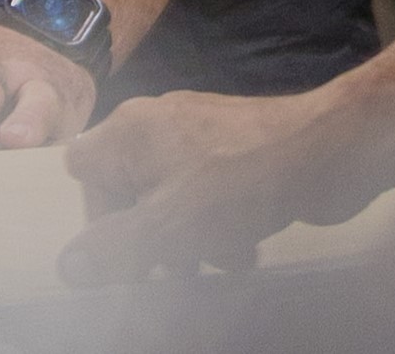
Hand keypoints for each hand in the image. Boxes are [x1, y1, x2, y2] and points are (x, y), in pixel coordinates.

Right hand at [61, 86, 352, 280]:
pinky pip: (204, 196)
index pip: (83, 172)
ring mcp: (197, 135)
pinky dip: (216, 227)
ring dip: (189, 240)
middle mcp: (157, 125)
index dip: (97, 216)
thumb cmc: (243, 181)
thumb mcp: (171, 225)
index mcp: (131, 130)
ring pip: (170, 200)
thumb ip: (116, 248)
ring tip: (219, 261)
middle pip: (128, 192)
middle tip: (177, 270)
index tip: (127, 250)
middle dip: (151, 238)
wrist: (326, 151)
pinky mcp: (231, 151)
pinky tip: (242, 249)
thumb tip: (67, 267)